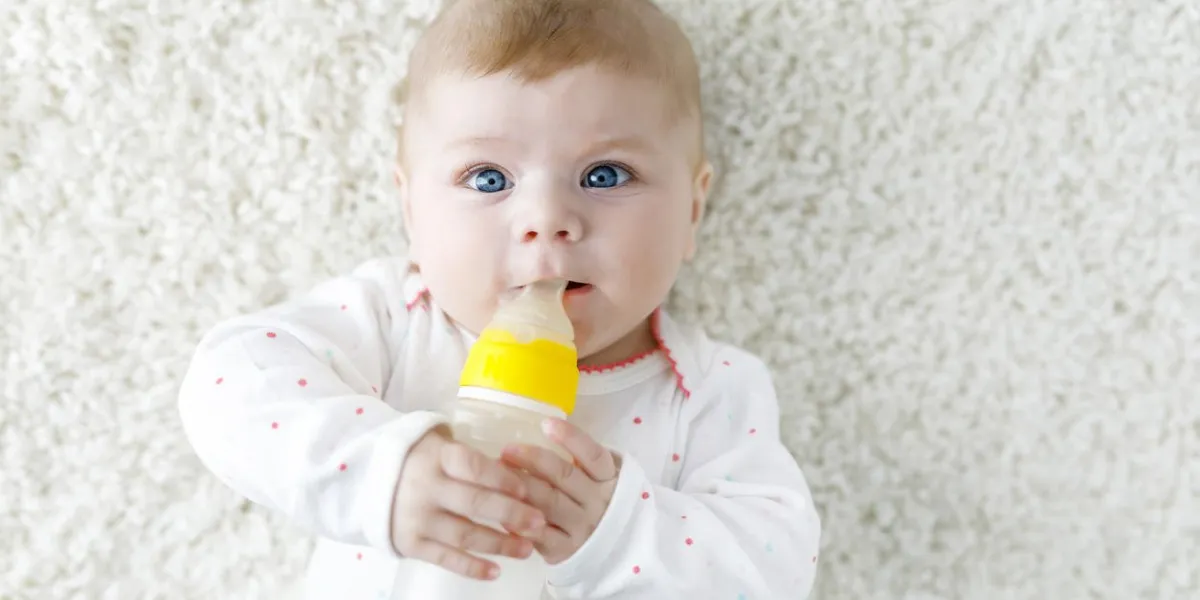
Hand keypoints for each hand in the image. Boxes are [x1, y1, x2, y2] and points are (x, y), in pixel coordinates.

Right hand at [391, 426, 546, 579]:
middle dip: (511, 514)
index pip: (472, 466)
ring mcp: (417, 518)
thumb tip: (518, 470)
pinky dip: (472, 567)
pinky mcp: (410, 543)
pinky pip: (446, 558)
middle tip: (539, 522)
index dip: (501, 478)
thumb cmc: (421, 460)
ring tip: (527, 549)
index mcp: (437, 457)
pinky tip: (497, 570)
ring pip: (464, 534)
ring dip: (499, 544)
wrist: (368, 480)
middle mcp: (425, 487)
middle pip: (474, 503)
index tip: (527, 489)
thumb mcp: (440, 445)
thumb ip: (471, 457)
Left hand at [500, 418, 619, 563]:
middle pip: (564, 476)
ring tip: (498, 474)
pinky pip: (539, 534)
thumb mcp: (596, 476)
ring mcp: (582, 527)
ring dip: (521, 487)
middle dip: (532, 459)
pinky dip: (519, 521)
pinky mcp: (565, 550)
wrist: (612, 546)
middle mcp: (597, 501)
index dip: (571, 438)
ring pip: (548, 503)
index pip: (592, 454)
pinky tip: (502, 508)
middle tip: (507, 450)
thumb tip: (541, 427)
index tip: (546, 423)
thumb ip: (577, 458)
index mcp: (607, 477)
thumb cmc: (593, 498)